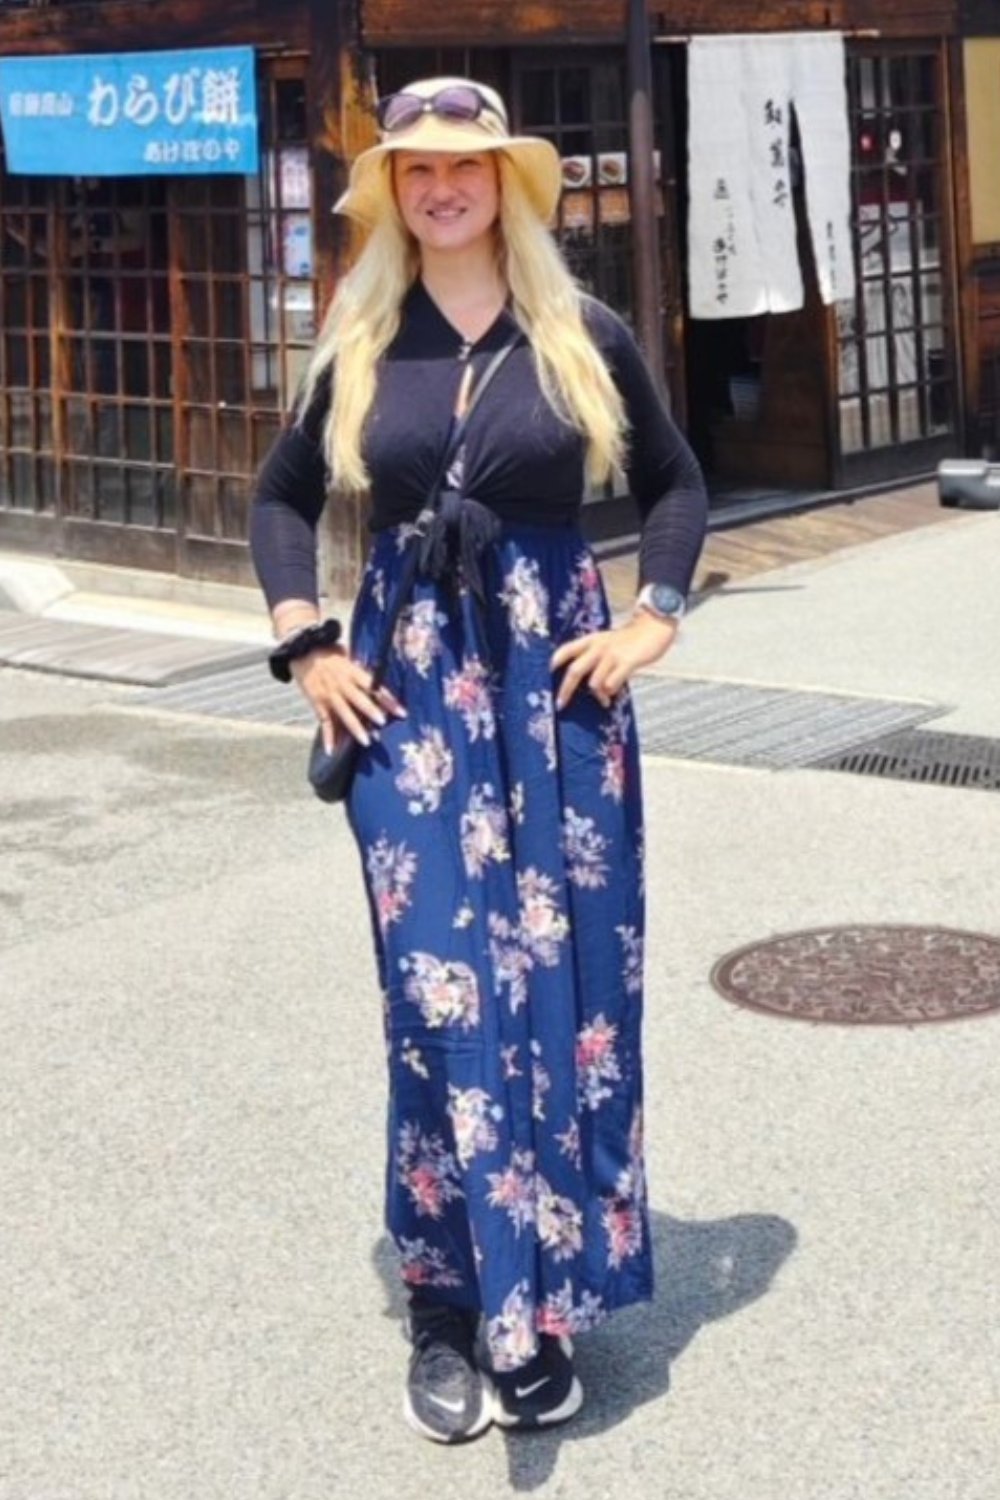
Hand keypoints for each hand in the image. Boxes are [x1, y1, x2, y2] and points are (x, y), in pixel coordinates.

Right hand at [291, 646, 405, 750]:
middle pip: (359, 699)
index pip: (374, 686)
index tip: (401, 711)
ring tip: (366, 742)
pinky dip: (328, 737)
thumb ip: (360, 670)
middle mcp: (342, 684)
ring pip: (344, 713)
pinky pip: (324, 722)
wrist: (301, 649)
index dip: (388, 698)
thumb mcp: (347, 656)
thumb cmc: (328, 652)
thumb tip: (377, 679)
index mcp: (352, 672)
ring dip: (355, 728)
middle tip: (383, 722)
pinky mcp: (317, 703)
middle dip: (371, 711)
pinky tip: (332, 751)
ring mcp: (329, 695)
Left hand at [550, 612, 678, 709]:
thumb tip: (581, 680)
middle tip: (560, 704)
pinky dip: (610, 692)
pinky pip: (612, 683)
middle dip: (566, 690)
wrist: (653, 627)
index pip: (567, 649)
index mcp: (591, 640)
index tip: (547, 675)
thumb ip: (593, 656)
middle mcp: (599, 647)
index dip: (555, 661)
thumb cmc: (628, 640)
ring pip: (594, 682)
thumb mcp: (606, 641)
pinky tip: (612, 694)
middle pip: (575, 670)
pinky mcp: (628, 662)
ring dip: (597, 696)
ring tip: (603, 701)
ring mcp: (613, 655)